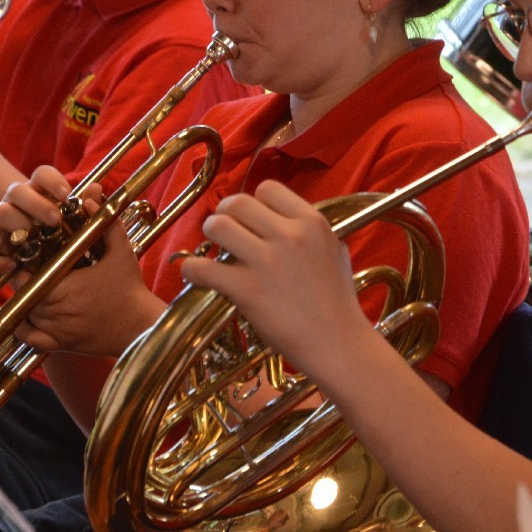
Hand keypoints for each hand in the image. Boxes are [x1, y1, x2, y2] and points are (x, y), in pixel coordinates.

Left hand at [0, 166, 160, 356]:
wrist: (141, 326)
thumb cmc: (130, 287)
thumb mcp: (121, 250)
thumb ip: (105, 221)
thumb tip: (92, 195)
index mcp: (67, 288)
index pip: (28, 277)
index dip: (23, 267)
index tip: (29, 257)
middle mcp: (59, 312)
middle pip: (24, 295)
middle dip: (25, 281)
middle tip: (29, 269)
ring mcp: (59, 331)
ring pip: (26, 315)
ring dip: (26, 301)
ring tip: (32, 285)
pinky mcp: (62, 345)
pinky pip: (31, 340)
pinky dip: (24, 329)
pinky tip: (28, 315)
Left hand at [181, 179, 369, 384]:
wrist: (337, 343)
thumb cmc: (338, 300)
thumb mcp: (335, 250)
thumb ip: (311, 231)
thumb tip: (287, 219)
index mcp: (312, 222)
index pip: (268, 189)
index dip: (255, 203)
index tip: (252, 221)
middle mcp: (290, 235)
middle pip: (237, 203)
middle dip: (225, 215)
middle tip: (225, 233)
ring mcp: (268, 262)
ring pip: (218, 226)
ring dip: (209, 236)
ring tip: (214, 252)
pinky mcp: (248, 290)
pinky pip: (203, 268)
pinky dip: (192, 269)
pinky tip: (196, 274)